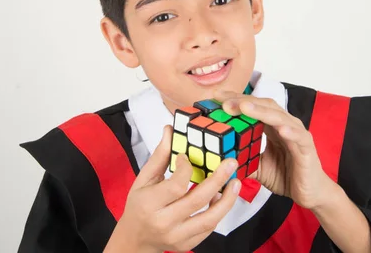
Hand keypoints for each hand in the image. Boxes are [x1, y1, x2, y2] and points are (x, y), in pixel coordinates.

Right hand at [105, 125, 240, 252]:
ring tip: (235, 182)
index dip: (186, 168)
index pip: (176, 185)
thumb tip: (169, 130)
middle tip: (231, 163)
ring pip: (209, 219)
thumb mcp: (143, 180)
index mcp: (149, 204)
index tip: (187, 156)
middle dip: (218, 179)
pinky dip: (218, 212)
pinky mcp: (187, 244)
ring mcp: (177, 236)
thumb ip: (159, 156)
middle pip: (197, 200)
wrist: (135, 239)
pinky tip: (222, 198)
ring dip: (227, 200)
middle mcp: (164, 222)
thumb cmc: (138, 206)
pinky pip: (209, 228)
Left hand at [214, 90, 334, 209]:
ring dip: (261, 111)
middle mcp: (284, 124)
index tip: (215, 97)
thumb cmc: (286, 176)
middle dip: (242, 102)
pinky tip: (281, 129)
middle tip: (223, 102)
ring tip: (244, 107)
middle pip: (263, 106)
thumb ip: (242, 159)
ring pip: (278, 117)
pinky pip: (298, 137)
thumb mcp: (257, 167)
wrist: (309, 194)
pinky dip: (290, 131)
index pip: (252, 107)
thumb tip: (220, 159)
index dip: (235, 100)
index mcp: (271, 126)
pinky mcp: (307, 147)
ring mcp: (296, 134)